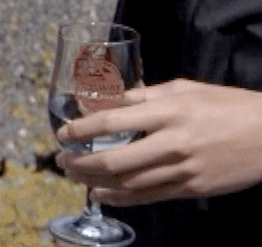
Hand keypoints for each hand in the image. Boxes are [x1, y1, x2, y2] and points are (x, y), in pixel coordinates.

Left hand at [58, 78, 261, 204]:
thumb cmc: (227, 105)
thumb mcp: (184, 89)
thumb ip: (145, 96)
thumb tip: (109, 100)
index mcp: (169, 111)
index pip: (113, 121)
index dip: (81, 129)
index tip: (63, 133)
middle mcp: (174, 142)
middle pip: (115, 159)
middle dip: (81, 162)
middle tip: (61, 160)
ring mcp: (185, 168)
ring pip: (130, 182)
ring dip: (95, 181)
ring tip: (74, 176)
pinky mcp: (194, 188)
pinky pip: (150, 197)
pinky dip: (121, 199)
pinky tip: (101, 195)